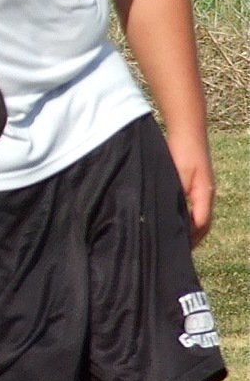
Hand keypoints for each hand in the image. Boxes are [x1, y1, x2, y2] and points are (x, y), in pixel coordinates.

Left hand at [167, 130, 214, 247]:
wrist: (187, 129)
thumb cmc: (182, 150)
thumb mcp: (178, 175)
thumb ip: (178, 196)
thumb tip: (177, 218)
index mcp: (204, 194)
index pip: (201, 225)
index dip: (191, 239)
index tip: (178, 250)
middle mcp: (206, 194)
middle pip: (202, 224)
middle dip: (192, 238)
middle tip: (176, 251)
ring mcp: (202, 189)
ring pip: (198, 215)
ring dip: (190, 229)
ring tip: (175, 241)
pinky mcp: (195, 183)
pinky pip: (193, 206)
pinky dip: (186, 217)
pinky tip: (174, 219)